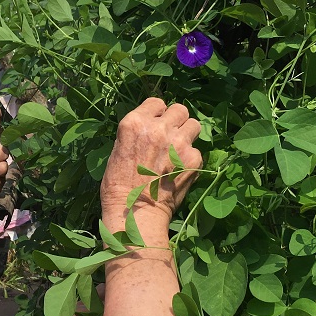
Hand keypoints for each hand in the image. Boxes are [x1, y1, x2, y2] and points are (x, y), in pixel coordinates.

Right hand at [101, 99, 201, 221]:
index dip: (158, 114)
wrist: (135, 212)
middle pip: (180, 109)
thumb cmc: (118, 186)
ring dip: (187, 135)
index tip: (156, 125)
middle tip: (170, 137)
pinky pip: (197, 150)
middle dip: (176, 121)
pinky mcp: (193, 158)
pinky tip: (179, 171)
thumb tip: (152, 127)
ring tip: (179, 150)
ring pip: (194, 125)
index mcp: (134, 122)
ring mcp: (178, 142)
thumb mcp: (119, 150)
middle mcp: (158, 127)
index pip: (157, 102)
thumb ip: (138, 133)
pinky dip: (190, 159)